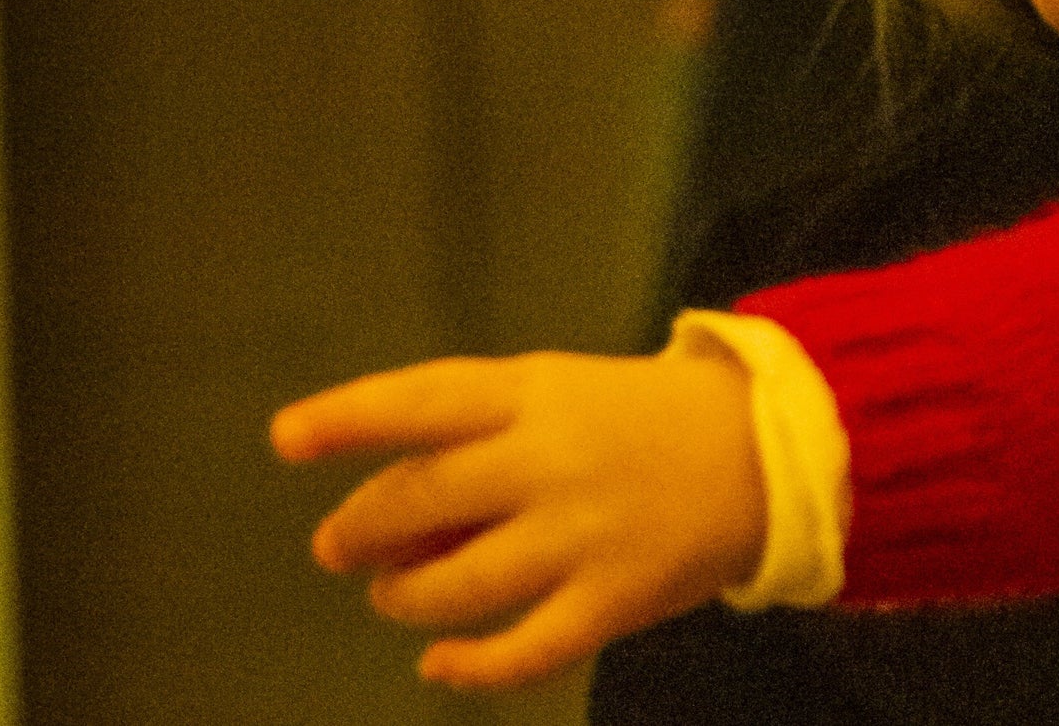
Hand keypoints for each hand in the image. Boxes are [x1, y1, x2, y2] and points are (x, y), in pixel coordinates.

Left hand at [271, 348, 763, 689]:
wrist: (772, 452)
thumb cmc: (640, 419)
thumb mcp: (562, 392)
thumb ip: (481, 435)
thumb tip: (387, 511)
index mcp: (535, 392)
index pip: (423, 400)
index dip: (348, 418)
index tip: (286, 439)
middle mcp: (551, 459)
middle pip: (422, 499)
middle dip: (362, 530)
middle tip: (338, 547)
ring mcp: (583, 533)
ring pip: (458, 583)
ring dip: (406, 597)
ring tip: (395, 596)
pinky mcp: (615, 599)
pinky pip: (525, 650)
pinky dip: (470, 667)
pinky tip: (440, 665)